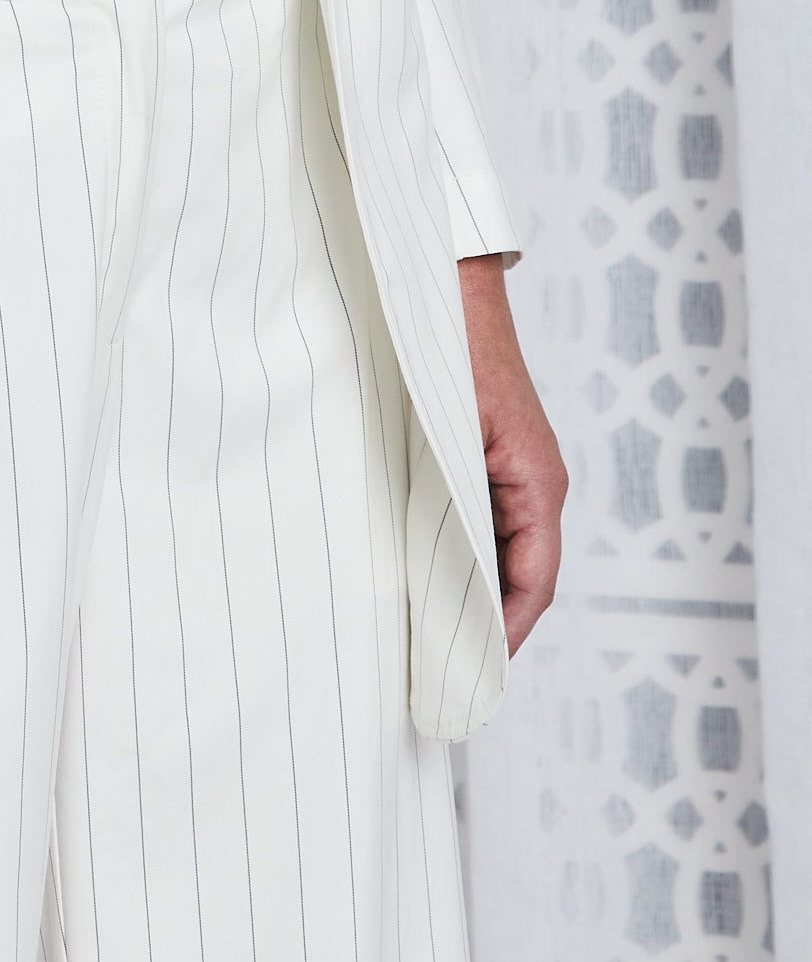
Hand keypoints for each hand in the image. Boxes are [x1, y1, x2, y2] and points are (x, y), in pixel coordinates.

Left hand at [457, 254, 567, 652]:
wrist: (443, 290)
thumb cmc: (450, 352)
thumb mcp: (454, 436)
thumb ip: (458, 503)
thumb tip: (452, 576)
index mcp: (539, 486)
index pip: (534, 582)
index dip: (508, 633)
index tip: (478, 671)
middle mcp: (533, 486)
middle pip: (520, 578)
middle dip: (488, 625)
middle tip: (445, 669)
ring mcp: (512, 473)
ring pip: (499, 553)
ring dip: (472, 594)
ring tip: (431, 638)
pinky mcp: (487, 460)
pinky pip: (481, 523)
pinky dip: (461, 558)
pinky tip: (423, 576)